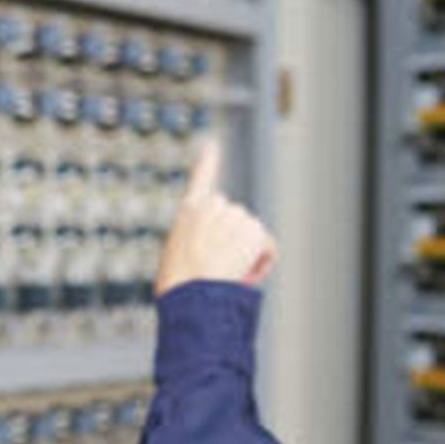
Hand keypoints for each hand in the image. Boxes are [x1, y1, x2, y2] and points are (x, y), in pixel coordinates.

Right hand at [154, 142, 277, 296]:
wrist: (191, 297)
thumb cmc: (179, 289)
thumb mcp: (177, 259)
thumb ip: (196, 245)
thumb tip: (215, 256)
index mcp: (189, 212)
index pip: (201, 179)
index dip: (209, 163)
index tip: (213, 146)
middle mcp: (212, 206)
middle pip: (235, 219)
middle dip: (234, 239)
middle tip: (220, 267)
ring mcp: (235, 215)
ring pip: (251, 234)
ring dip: (247, 253)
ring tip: (227, 273)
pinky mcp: (254, 229)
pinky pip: (267, 248)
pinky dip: (262, 263)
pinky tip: (245, 274)